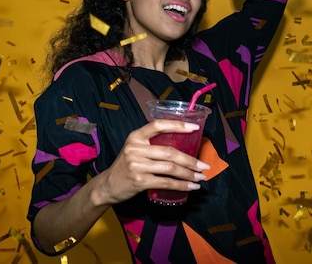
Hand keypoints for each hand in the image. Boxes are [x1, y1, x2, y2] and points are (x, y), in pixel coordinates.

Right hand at [91, 120, 208, 205]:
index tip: (195, 128)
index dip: (178, 125)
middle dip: (191, 160)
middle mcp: (135, 149)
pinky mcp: (139, 181)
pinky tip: (191, 186)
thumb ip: (152, 144)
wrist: (108, 185)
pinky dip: (181, 185)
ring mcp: (136, 165)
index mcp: (136, 136)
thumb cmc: (126, 165)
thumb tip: (183, 143)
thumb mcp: (134, 148)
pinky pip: (166, 182)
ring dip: (189, 174)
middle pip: (170, 152)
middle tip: (204, 166)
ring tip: (200, 177)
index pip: (158, 125)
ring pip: (170, 168)